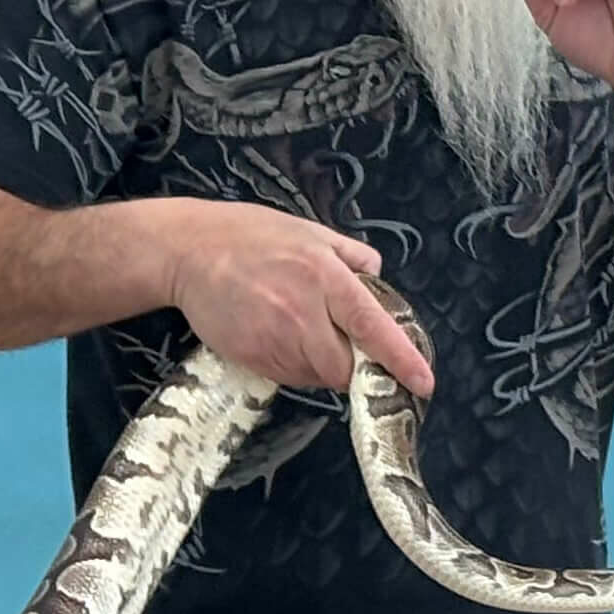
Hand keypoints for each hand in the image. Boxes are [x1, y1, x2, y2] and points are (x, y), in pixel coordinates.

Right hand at [153, 201, 434, 395]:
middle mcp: (303, 312)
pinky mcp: (253, 356)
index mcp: (326, 277)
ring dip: (321, 365)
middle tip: (343, 345)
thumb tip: (377, 279)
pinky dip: (294, 366)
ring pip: (316, 376)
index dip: (400, 359)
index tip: (423, 383)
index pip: (372, 326)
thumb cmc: (251, 235)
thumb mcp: (310, 230)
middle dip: (352, 366)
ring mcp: (275, 339)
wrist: (189, 252)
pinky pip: (288, 376)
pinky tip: (277, 336)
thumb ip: (351, 255)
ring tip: (300, 330)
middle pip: (345, 367)